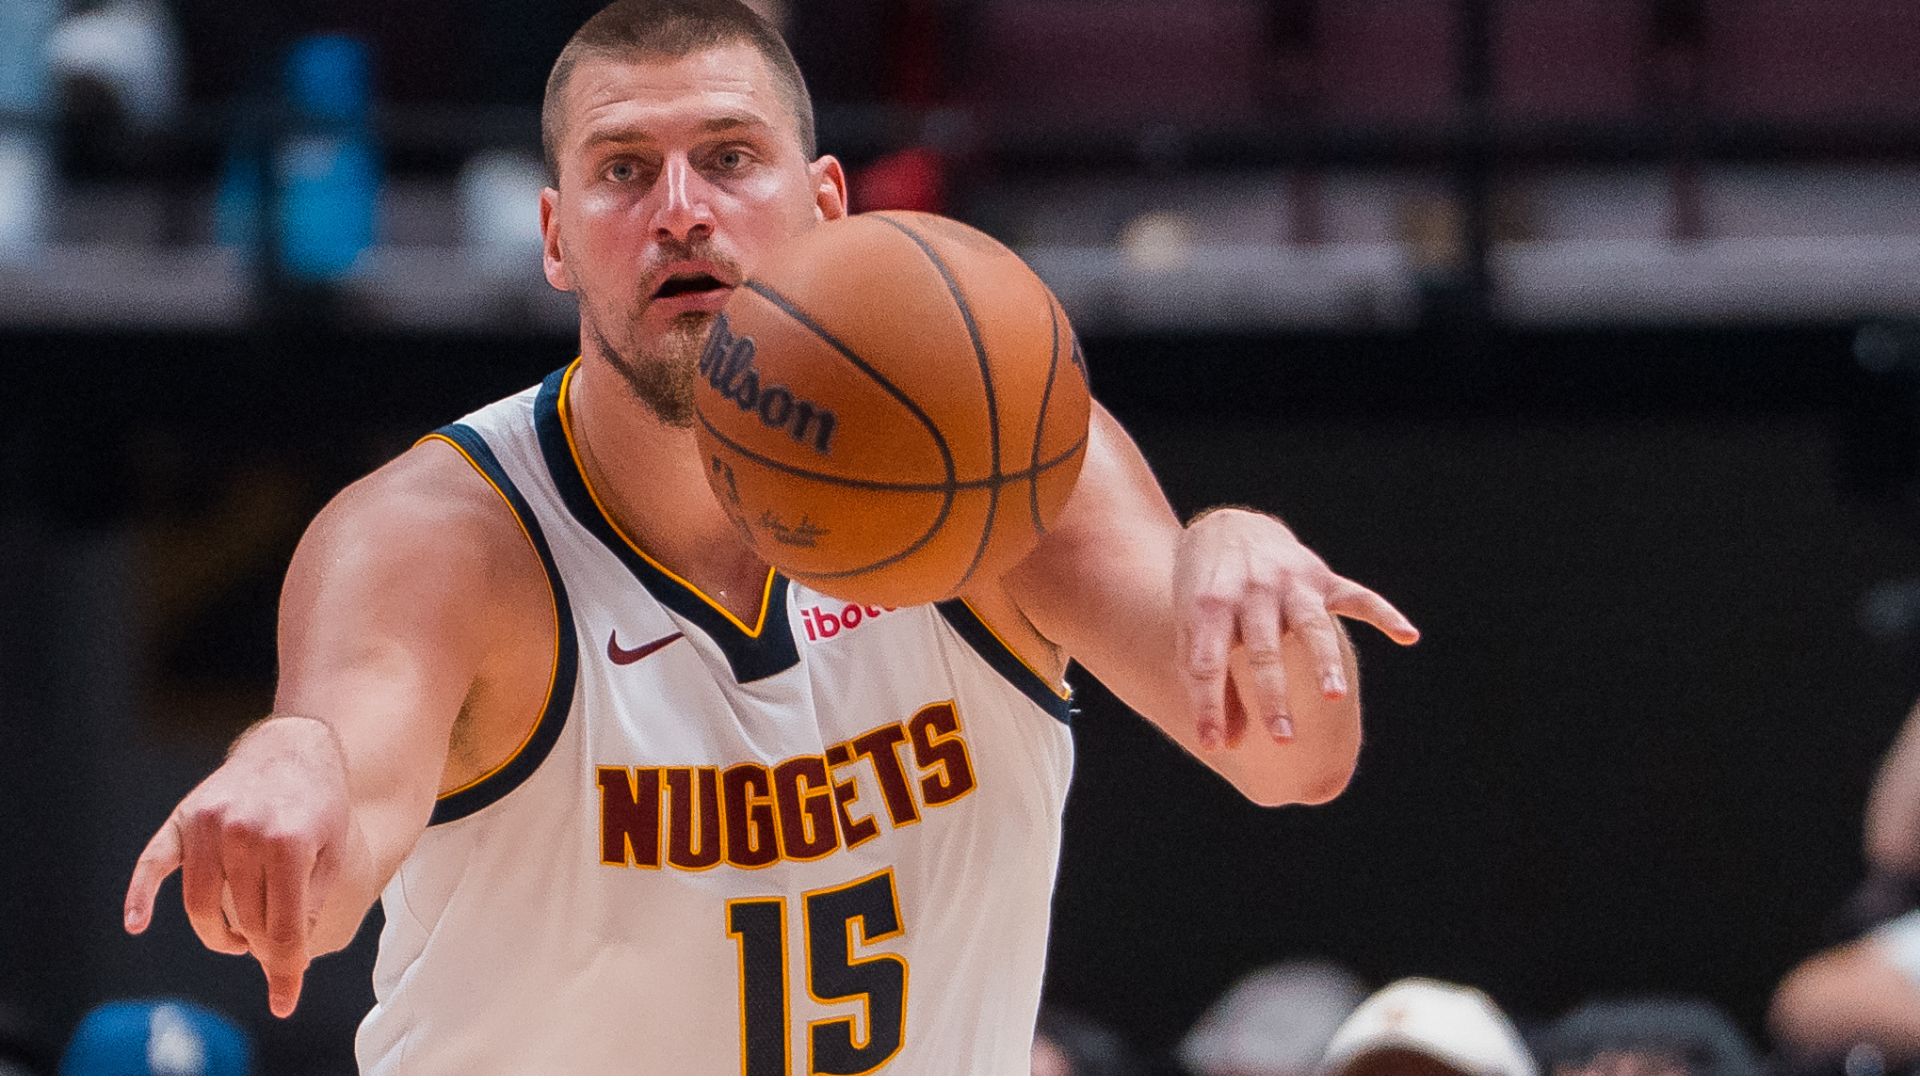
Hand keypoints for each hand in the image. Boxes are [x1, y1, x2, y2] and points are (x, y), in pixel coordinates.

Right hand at [124, 716, 350, 1017]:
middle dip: (259, 946)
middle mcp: (245, 831)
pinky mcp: (183, 819)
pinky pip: (153, 864)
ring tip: (237, 942)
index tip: (285, 998)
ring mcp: (209, 824)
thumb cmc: (320, 806)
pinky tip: (136, 924)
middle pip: (244, 919)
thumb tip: (286, 958)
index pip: (283, 924)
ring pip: (201, 905)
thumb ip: (312, 903)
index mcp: (289, 842)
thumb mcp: (336, 851)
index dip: (285, 967)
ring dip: (217, 934)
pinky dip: (140, 896)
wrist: (292, 748)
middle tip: (270, 953)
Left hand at [1174, 509, 1418, 750]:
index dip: (1209, 706)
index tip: (1216, 746)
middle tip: (1283, 742)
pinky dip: (1383, 615)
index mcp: (1209, 607)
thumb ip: (1205, 686)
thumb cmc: (1204, 595)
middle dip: (1272, 696)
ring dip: (1323, 662)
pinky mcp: (1321, 577)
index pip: (1207, 664)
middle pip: (1261, 651)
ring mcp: (1289, 583)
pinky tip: (1408, 636)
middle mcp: (1251, 593)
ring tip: (1335, 696)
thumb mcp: (1190, 631)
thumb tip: (1228, 746)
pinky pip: (1357, 597)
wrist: (1226, 528)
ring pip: (1311, 627)